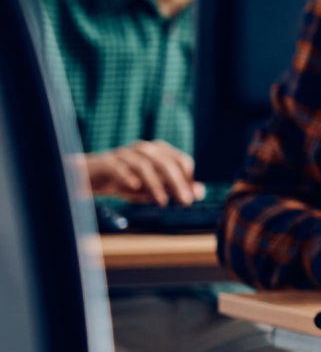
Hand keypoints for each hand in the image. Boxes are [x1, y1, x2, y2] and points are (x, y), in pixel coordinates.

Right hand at [81, 140, 198, 204]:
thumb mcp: (152, 187)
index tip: (192, 198)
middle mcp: (143, 149)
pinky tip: (135, 188)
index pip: (181, 161)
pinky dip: (127, 176)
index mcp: (159, 151)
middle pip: (165, 162)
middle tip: (185, 202)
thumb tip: (200, 192)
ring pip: (143, 165)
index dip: (188, 179)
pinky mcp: (106, 162)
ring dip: (155, 184)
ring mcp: (124, 154)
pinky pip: (118, 167)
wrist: (90, 178)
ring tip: (163, 202)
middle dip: (177, 182)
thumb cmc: (127, 181)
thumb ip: (174, 187)